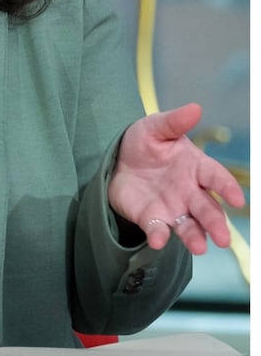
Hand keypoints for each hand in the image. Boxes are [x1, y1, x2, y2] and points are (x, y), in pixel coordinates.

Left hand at [108, 103, 246, 254]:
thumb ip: (174, 122)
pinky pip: (158, 229)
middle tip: (223, 239)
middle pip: (207, 209)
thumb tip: (195, 108)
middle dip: (216, 223)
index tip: (237, 199)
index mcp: (196, 167)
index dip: (227, 187)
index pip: (216, 177)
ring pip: (189, 226)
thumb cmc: (145, 143)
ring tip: (200, 248)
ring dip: (195, 237)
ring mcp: (173, 207)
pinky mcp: (152, 218)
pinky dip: (159, 235)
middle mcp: (190, 192)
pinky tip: (157, 241)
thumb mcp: (155, 127)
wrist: (118, 161)